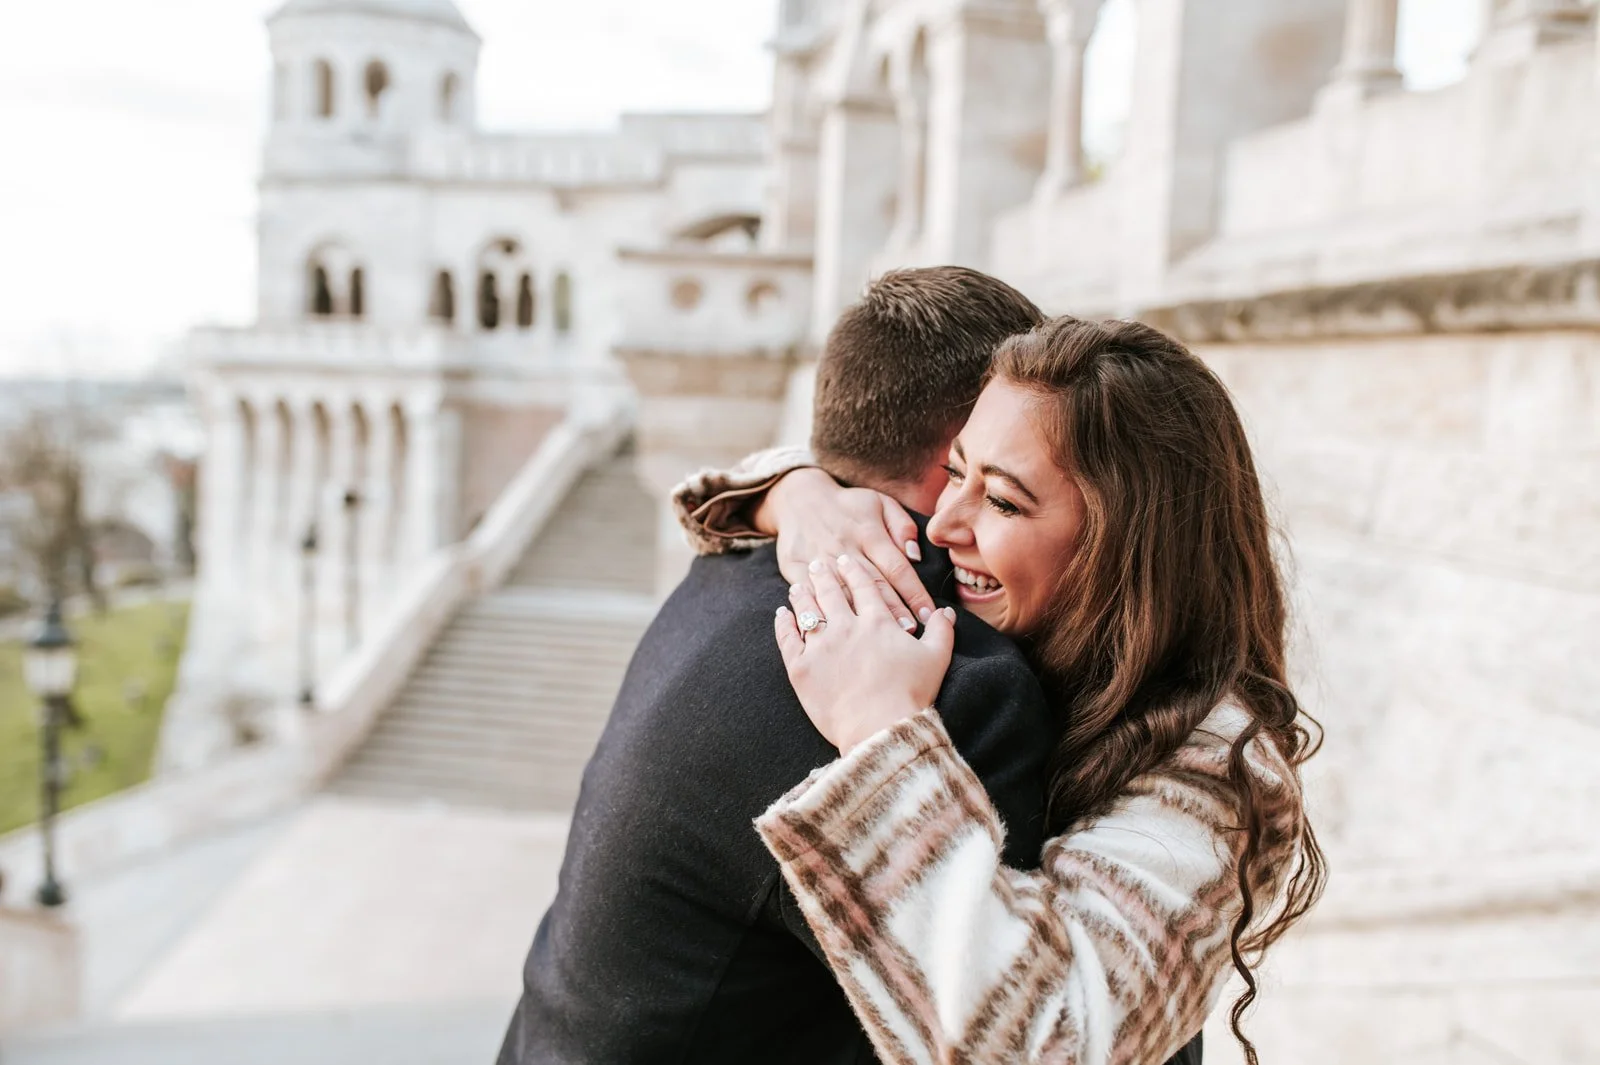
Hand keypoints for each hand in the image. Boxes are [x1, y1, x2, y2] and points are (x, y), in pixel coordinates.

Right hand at [754, 468, 934, 631]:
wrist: (799, 500)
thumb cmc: (847, 505)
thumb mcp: (880, 503)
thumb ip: (902, 526)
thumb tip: (915, 555)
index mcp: (870, 534)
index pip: (898, 568)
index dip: (915, 593)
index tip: (929, 615)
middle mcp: (847, 549)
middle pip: (875, 585)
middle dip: (895, 611)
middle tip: (910, 635)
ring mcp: (822, 561)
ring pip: (847, 594)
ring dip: (864, 618)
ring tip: (882, 641)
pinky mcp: (798, 571)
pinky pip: (815, 596)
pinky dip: (826, 613)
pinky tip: (839, 631)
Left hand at [776, 555, 956, 753]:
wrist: (879, 728)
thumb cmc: (911, 694)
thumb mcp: (936, 658)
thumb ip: (941, 630)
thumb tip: (944, 611)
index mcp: (877, 621)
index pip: (863, 586)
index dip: (853, 571)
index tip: (845, 560)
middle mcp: (846, 627)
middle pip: (830, 592)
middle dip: (822, 575)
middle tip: (817, 564)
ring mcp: (821, 647)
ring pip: (807, 611)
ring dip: (802, 595)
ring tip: (798, 586)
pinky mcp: (801, 668)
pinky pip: (788, 639)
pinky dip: (783, 623)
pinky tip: (782, 614)